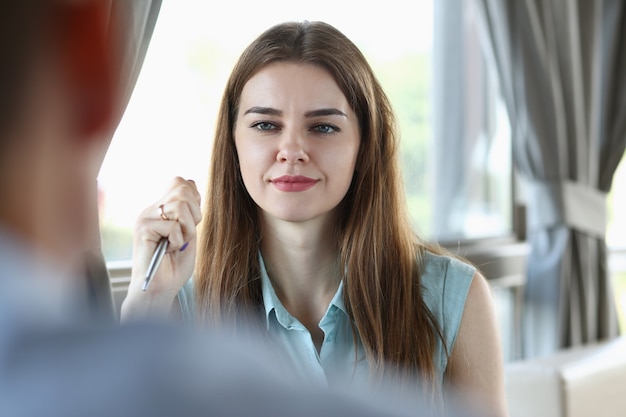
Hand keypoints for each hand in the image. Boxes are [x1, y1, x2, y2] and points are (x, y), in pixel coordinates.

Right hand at [121, 177, 201, 319]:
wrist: (159, 289)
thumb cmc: (174, 267)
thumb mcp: (188, 233)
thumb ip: (189, 212)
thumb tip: (192, 184)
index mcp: (161, 209)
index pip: (179, 182)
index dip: (194, 198)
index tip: (193, 221)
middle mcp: (151, 210)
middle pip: (182, 189)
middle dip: (194, 213)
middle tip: (186, 234)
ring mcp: (145, 218)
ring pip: (179, 205)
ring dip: (187, 228)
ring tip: (178, 243)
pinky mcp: (143, 229)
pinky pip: (173, 226)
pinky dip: (177, 241)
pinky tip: (168, 250)